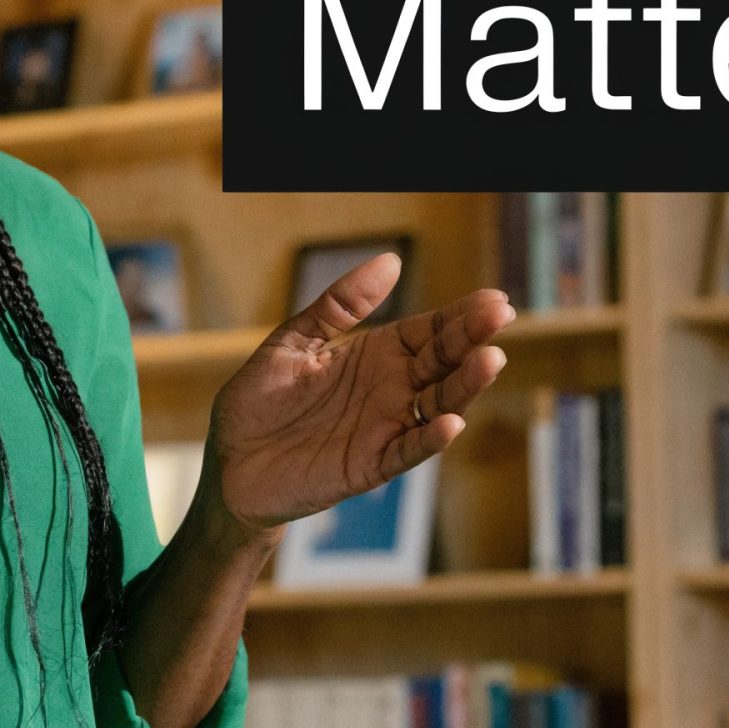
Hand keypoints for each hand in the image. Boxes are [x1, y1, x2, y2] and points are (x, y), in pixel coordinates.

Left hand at [201, 253, 511, 534]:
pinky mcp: (369, 465)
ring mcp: (384, 428)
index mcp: (374, 356)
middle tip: (500, 315)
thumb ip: (338, 306)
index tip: (493, 299)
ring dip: (465, 385)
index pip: (428, 332)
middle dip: (472, 339)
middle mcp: (389, 391)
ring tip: (490, 359)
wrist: (227, 463)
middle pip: (442, 362)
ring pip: (438, 404)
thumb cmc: (258, 401)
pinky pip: (407, 451)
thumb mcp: (293, 342)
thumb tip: (390, 261)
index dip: (459, 317)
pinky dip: (430, 439)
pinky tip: (451, 421)